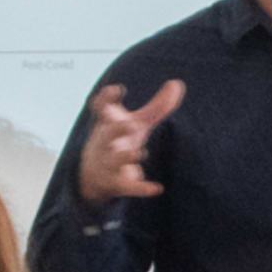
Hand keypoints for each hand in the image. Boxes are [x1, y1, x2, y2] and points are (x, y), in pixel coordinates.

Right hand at [76, 79, 183, 202]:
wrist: (93, 175)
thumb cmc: (120, 140)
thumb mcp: (138, 123)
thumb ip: (157, 106)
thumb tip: (177, 83)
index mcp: (107, 124)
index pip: (101, 109)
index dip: (106, 99)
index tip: (117, 89)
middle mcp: (106, 143)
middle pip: (108, 134)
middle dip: (116, 129)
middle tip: (128, 123)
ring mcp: (109, 163)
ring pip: (115, 160)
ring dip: (126, 156)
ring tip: (139, 153)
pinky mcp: (117, 183)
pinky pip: (128, 186)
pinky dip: (141, 188)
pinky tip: (157, 189)